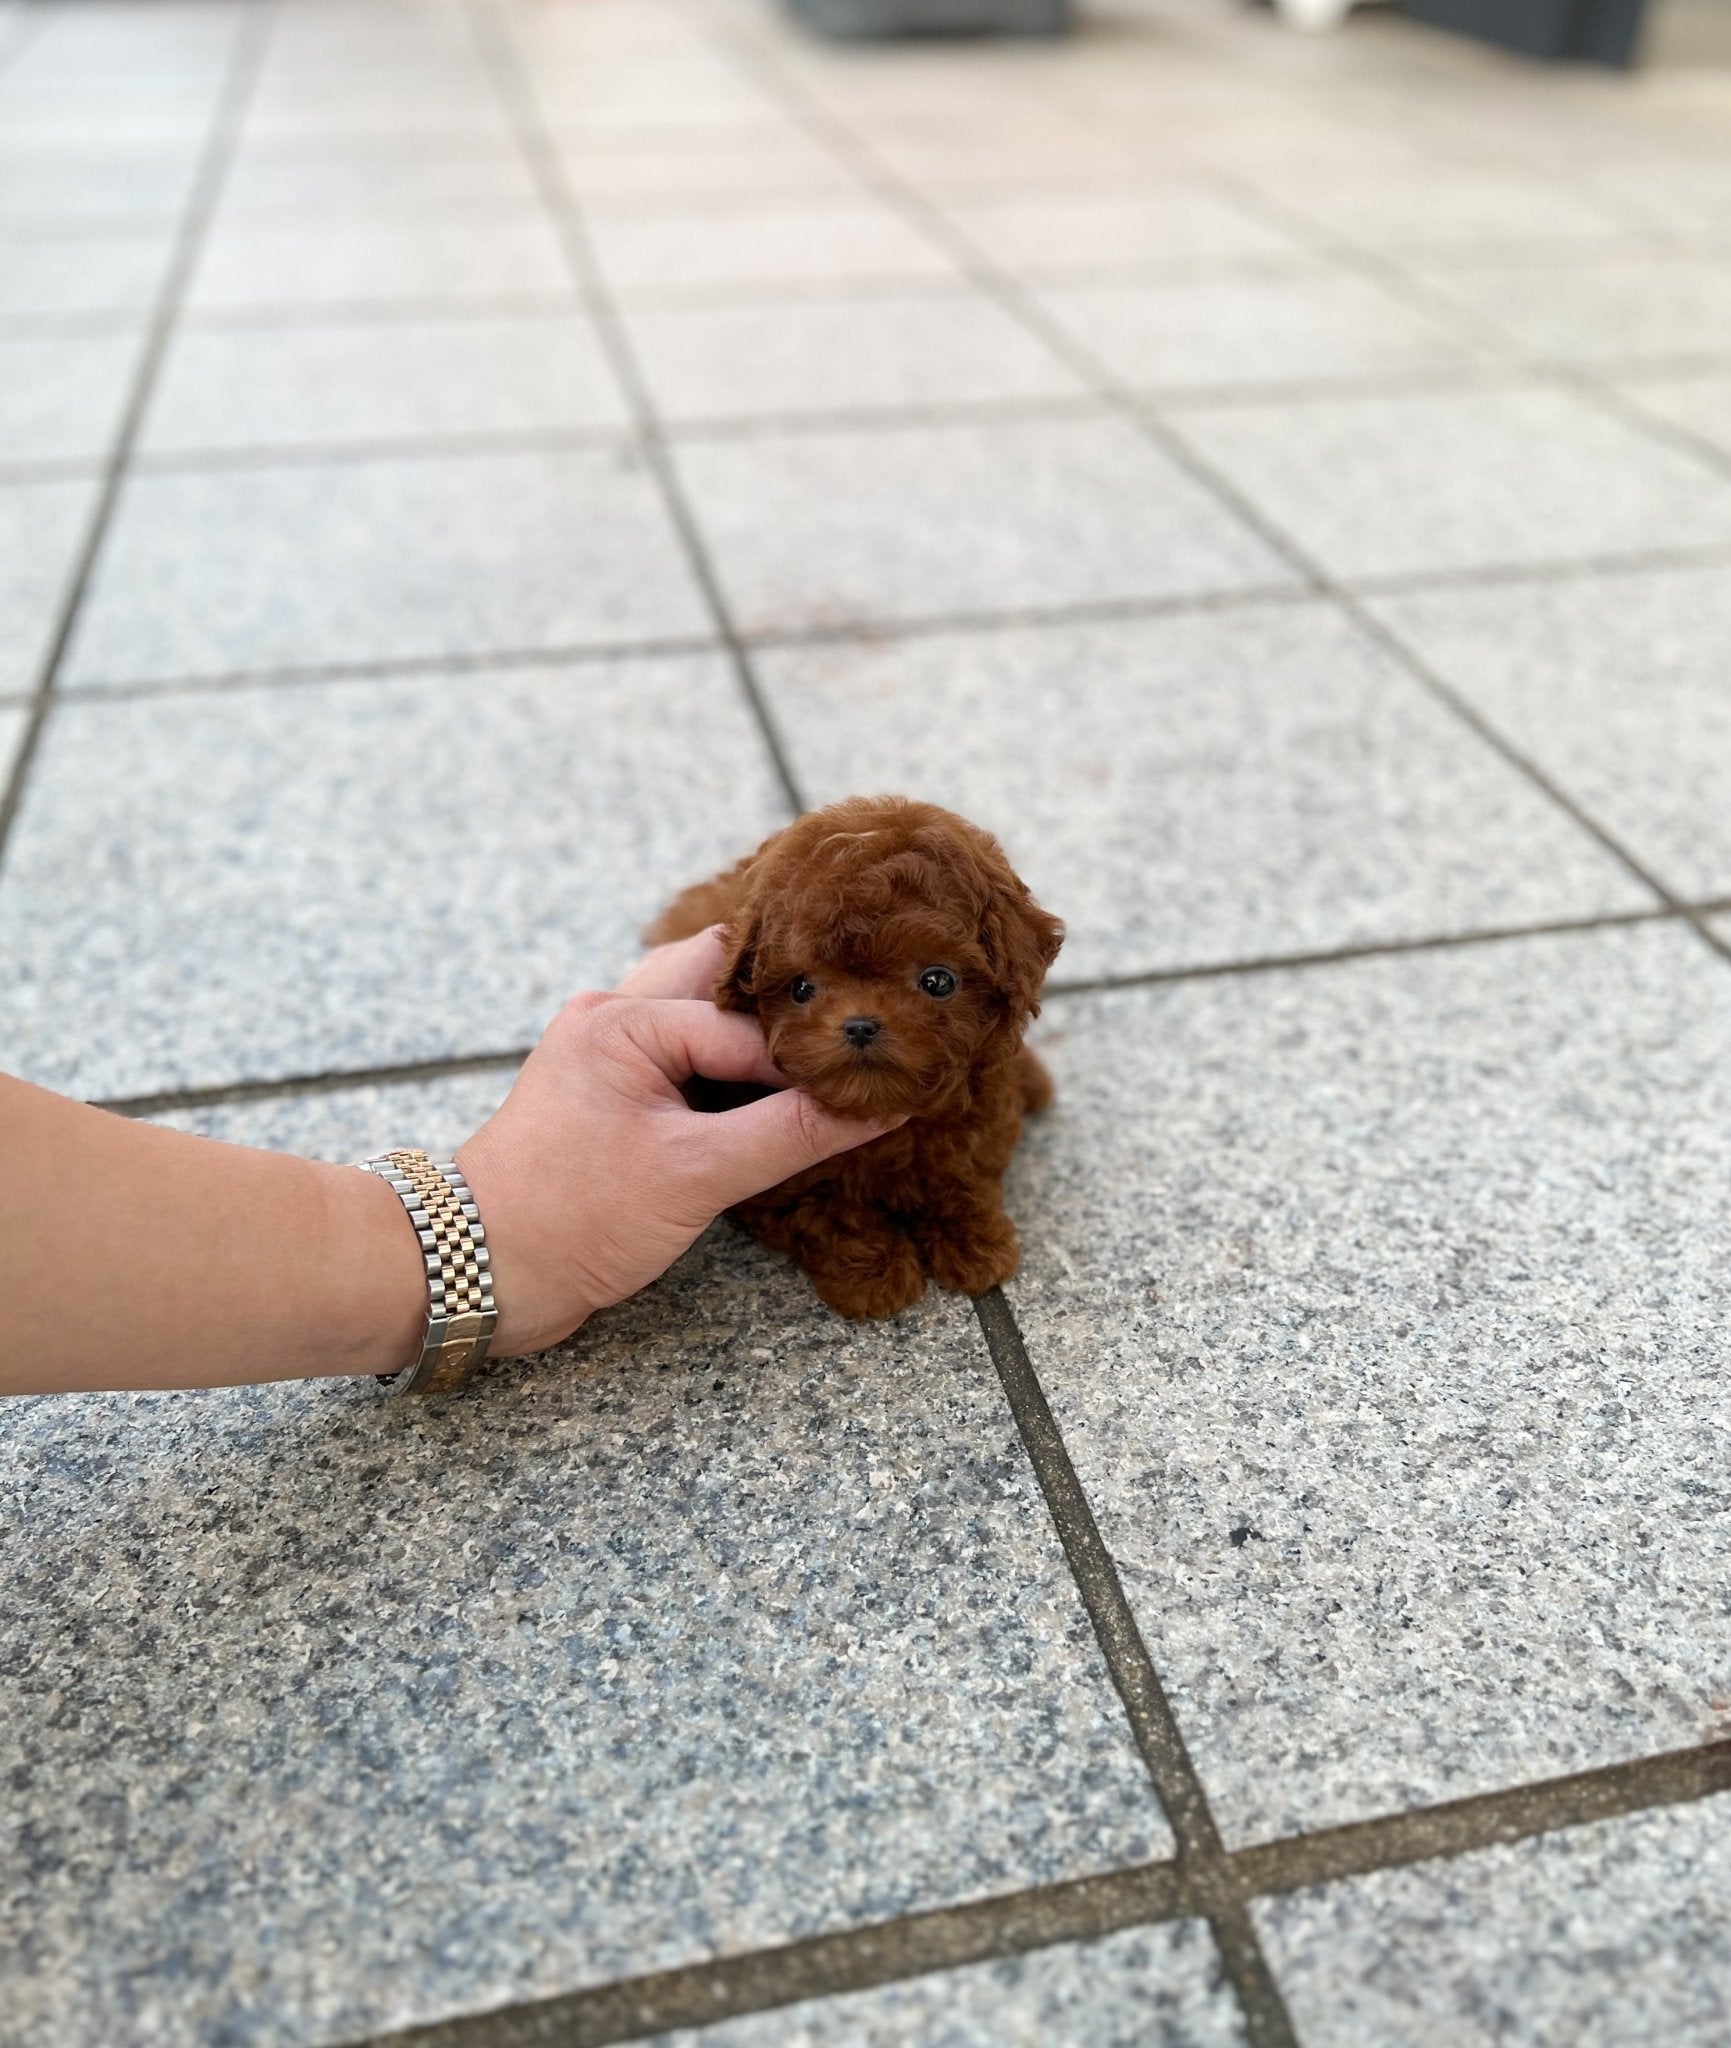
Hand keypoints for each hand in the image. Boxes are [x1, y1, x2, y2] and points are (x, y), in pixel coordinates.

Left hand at [454, 929, 897, 1355]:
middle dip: (788, 1001)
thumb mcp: (696, 1176)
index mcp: (624, 1018)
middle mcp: (614, 1016)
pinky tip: (781, 1098)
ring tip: (829, 1061)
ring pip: (704, 1014)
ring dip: (760, 1037)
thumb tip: (883, 1103)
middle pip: (723, 975)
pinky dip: (734, 1072)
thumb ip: (794, 1132)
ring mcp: (611, 1054)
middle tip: (859, 1032)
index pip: (751, 1024)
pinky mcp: (615, 1096)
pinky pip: (689, 1058)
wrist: (477, 1275)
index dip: (818, 1051)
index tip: (884, 1070)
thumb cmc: (569, 1221)